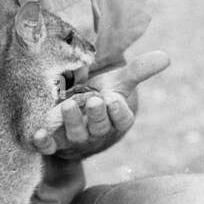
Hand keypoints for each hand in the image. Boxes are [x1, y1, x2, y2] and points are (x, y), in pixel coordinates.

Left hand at [31, 50, 169, 157]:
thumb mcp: (120, 82)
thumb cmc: (102, 95)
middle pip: (99, 127)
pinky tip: (38, 134)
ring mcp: (75, 138)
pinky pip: (49, 147)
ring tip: (68, 106)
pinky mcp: (55, 142)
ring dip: (72, 122)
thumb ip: (140, 70)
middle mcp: (97, 132)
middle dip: (96, 115)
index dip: (118, 112)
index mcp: (116, 118)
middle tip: (93, 101)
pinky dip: (44, 142)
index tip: (114, 100)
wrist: (78, 114)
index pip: (121, 119)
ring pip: (75, 134)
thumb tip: (165, 57)